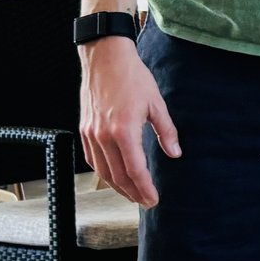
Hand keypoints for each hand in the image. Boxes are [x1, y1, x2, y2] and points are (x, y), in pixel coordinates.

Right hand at [81, 37, 178, 207]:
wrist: (105, 58)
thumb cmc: (133, 77)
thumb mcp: (157, 103)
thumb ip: (166, 131)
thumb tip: (175, 153)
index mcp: (124, 131)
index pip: (135, 170)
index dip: (145, 189)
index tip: (153, 200)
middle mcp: (104, 136)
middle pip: (118, 176)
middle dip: (132, 193)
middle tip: (145, 202)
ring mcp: (91, 134)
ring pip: (103, 171)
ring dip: (117, 186)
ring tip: (131, 194)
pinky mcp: (84, 130)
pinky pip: (92, 159)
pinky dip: (103, 172)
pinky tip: (113, 176)